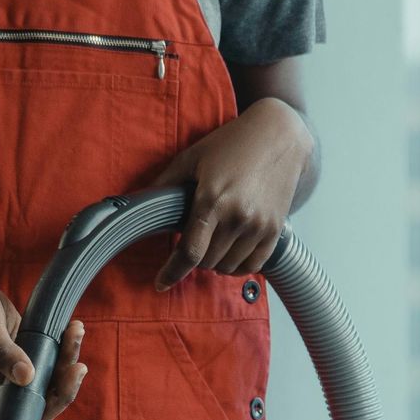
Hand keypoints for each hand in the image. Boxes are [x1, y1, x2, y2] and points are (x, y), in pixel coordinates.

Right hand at [0, 264, 86, 419]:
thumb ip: (3, 352)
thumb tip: (28, 378)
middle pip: (35, 410)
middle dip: (62, 394)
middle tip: (78, 368)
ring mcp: (12, 375)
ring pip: (48, 386)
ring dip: (67, 366)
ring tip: (76, 332)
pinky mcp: (25, 358)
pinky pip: (50, 364)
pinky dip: (65, 349)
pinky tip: (73, 328)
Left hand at [154, 96, 313, 288]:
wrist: (280, 136)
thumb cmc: (233, 143)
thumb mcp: (193, 157)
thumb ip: (165, 183)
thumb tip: (139, 202)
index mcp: (212, 200)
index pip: (189, 252)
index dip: (172, 272)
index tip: (161, 283)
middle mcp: (237, 217)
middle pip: (207, 262)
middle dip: (194, 259)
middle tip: (192, 243)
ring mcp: (259, 226)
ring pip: (228, 267)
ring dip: (215, 263)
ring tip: (212, 244)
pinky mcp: (275, 230)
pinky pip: (252, 265)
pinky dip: (237, 267)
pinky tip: (230, 254)